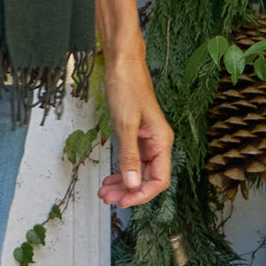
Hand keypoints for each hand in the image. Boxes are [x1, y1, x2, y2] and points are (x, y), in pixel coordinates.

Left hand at [98, 54, 172, 208]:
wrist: (122, 63)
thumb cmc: (126, 87)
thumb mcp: (125, 124)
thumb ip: (129, 156)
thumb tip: (133, 185)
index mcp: (161, 141)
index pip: (159, 180)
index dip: (142, 194)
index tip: (124, 202)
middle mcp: (157, 143)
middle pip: (147, 178)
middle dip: (128, 191)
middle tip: (107, 198)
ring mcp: (146, 139)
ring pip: (137, 170)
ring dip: (122, 183)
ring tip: (104, 192)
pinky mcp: (136, 133)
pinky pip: (131, 159)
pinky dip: (120, 170)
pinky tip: (109, 178)